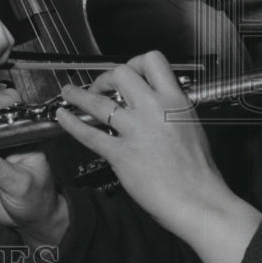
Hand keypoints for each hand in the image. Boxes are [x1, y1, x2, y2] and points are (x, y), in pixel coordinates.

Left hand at [56, 51, 224, 238]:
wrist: (200, 202)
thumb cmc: (200, 172)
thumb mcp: (191, 127)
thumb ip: (170, 110)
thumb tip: (154, 103)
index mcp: (175, 102)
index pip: (153, 61)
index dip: (136, 62)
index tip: (128, 72)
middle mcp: (154, 110)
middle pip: (121, 73)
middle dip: (107, 77)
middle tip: (102, 87)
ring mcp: (136, 131)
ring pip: (98, 101)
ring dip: (78, 94)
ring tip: (68, 92)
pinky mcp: (121, 154)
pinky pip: (89, 133)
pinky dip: (70, 123)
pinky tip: (62, 116)